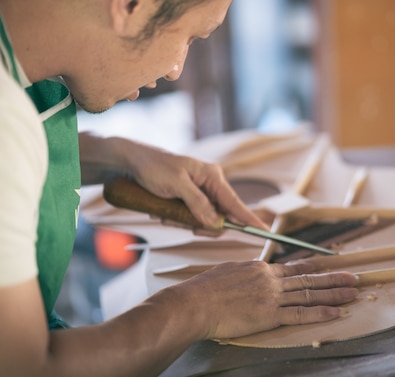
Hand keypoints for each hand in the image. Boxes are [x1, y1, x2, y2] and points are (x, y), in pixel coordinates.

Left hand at [79, 133, 269, 230]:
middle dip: (197, 223)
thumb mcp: (176, 185)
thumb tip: (215, 223)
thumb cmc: (153, 167)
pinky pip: (187, 217)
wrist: (130, 162)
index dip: (249, 219)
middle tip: (177, 219)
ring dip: (181, 220)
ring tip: (163, 209)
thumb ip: (197, 204)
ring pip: (200, 220)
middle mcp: (209, 184)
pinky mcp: (187, 199)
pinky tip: (160, 208)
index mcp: (212, 176)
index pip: (235, 203)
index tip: (264, 232)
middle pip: (217, 216)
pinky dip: (174, 217)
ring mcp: (198, 193)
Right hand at [159, 261, 358, 339]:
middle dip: (332, 278)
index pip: (290, 268)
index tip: (323, 266)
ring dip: (334, 293)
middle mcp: (270, 279)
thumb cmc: (205, 289)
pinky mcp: (270, 315)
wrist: (195, 302)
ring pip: (309, 294)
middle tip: (352, 277)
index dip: (310, 268)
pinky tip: (336, 312)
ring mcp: (272, 296)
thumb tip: (248, 273)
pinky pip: (301, 313)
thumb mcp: (227, 272)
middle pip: (307, 279)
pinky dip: (320, 313)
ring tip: (352, 292)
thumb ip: (244, 273)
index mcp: (259, 269)